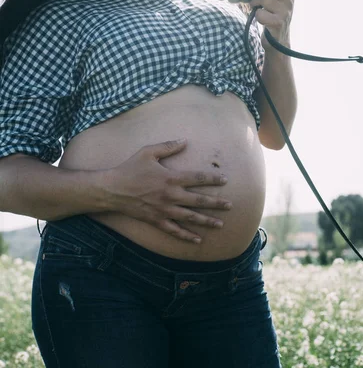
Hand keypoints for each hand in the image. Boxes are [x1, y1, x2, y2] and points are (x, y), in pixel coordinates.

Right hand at [99, 139, 231, 243]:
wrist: (112, 189)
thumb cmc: (130, 168)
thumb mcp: (148, 152)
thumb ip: (168, 146)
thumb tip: (184, 140)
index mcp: (171, 178)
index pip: (197, 178)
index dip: (212, 178)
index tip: (225, 179)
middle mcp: (171, 195)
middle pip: (199, 200)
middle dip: (216, 203)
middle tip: (231, 205)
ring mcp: (164, 210)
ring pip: (190, 217)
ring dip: (207, 221)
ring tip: (221, 224)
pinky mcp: (156, 220)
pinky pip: (174, 230)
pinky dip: (187, 236)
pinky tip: (198, 240)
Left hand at [250, 0, 293, 48]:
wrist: (278, 45)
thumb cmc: (273, 21)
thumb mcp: (274, 3)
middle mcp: (288, 3)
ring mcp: (284, 14)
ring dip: (255, 2)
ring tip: (255, 7)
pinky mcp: (277, 23)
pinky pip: (261, 14)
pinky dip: (257, 15)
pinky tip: (260, 19)